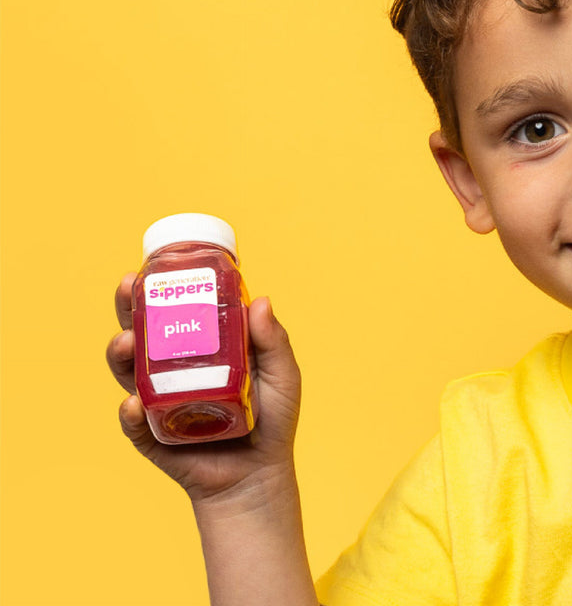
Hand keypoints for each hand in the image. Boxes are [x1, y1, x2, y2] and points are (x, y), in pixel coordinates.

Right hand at [106, 274, 302, 507]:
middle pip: (142, 332)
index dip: (161, 288)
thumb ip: (274, 341)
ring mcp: (159, 400)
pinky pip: (133, 422)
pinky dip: (129, 413)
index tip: (154, 266)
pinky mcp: (152, 435)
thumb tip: (261, 300)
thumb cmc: (274, 418)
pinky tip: (133, 403)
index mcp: (204, 347)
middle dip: (128, 308)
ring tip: (125, 343)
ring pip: (127, 371)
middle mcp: (174, 368)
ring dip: (120, 353)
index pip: (176, 310)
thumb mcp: (282, 374)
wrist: (259, 474)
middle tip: (126, 288)